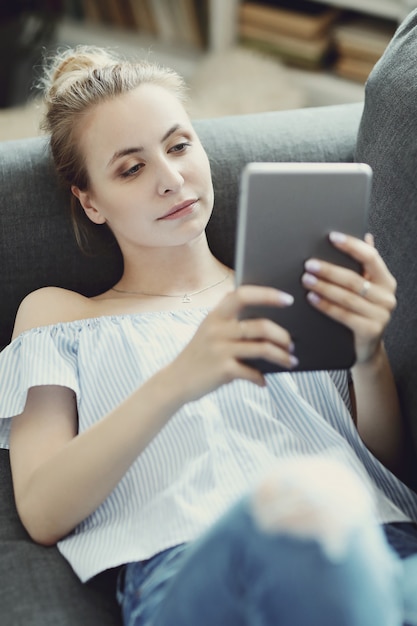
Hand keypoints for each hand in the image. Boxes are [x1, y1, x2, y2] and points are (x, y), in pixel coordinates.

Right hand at [169, 285, 295, 401]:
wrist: (176, 380)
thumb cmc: (201, 354)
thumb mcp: (209, 330)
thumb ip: (231, 321)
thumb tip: (268, 324)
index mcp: (215, 315)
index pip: (243, 295)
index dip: (267, 294)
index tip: (288, 299)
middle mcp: (217, 329)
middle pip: (260, 326)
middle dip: (282, 336)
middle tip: (292, 344)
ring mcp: (220, 350)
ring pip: (262, 349)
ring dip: (281, 356)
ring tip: (289, 361)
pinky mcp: (223, 370)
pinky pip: (252, 372)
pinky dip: (261, 378)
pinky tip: (263, 381)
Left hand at [301, 232, 396, 364]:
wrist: (366, 348)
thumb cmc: (362, 314)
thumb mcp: (366, 289)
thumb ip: (365, 265)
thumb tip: (366, 236)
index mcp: (386, 281)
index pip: (371, 257)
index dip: (351, 245)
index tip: (332, 237)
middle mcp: (387, 297)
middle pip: (354, 279)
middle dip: (329, 270)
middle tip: (309, 264)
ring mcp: (382, 315)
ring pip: (347, 297)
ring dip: (324, 287)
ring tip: (306, 280)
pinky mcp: (371, 330)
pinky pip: (344, 314)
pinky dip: (326, 305)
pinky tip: (312, 298)